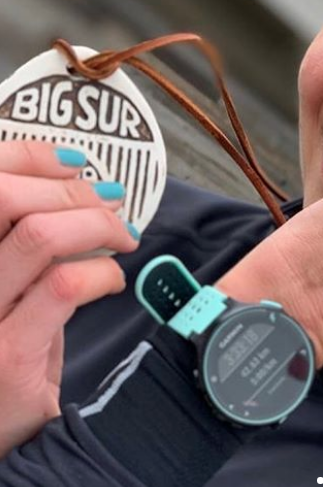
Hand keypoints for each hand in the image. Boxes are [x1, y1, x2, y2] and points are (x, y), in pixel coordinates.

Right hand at [0, 141, 139, 455]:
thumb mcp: (7, 288)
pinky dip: (101, 272)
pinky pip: (63, 285)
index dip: (29, 156)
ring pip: (38, 235)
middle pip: (3, 196)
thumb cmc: (5, 350)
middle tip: (110, 205)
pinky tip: (111, 280)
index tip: (75, 163)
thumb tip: (85, 192)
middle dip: (72, 192)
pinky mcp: (6, 355)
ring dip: (96, 226)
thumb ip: (27, 242)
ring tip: (122, 238)